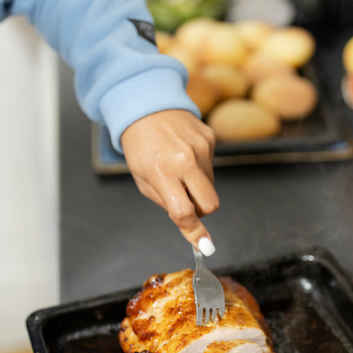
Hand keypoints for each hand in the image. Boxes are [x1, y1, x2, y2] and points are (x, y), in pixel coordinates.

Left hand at [121, 110, 218, 252]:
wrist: (147, 107)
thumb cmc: (141, 147)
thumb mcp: (143, 180)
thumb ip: (166, 204)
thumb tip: (190, 225)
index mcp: (162, 172)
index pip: (184, 211)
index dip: (195, 232)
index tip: (204, 245)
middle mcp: (185, 159)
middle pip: (210, 204)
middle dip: (201, 211)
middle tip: (185, 201)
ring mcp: (201, 147)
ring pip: (211, 186)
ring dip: (197, 186)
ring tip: (178, 170)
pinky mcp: (210, 139)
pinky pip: (211, 167)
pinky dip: (199, 168)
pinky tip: (184, 155)